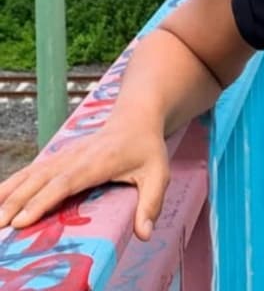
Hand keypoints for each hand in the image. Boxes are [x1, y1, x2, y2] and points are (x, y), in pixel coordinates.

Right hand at [0, 118, 168, 241]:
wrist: (135, 119)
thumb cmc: (147, 149)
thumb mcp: (158, 175)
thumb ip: (151, 204)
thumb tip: (145, 235)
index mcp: (98, 162)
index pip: (65, 183)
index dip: (42, 201)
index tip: (21, 221)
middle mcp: (76, 157)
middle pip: (41, 180)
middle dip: (16, 203)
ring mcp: (64, 155)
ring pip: (31, 174)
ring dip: (8, 193)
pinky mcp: (58, 157)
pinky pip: (31, 171)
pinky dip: (11, 184)